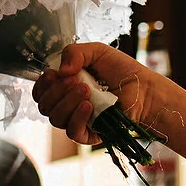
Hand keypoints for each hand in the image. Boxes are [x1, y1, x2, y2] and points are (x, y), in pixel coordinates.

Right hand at [33, 42, 160, 144]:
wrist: (144, 88)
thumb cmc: (122, 70)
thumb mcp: (96, 52)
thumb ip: (74, 53)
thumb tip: (59, 71)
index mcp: (65, 86)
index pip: (41, 92)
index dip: (42, 85)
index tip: (53, 75)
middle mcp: (68, 104)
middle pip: (45, 105)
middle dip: (56, 91)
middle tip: (76, 80)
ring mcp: (78, 119)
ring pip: (56, 119)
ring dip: (68, 102)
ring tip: (87, 90)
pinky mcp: (90, 134)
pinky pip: (72, 132)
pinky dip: (77, 117)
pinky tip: (88, 106)